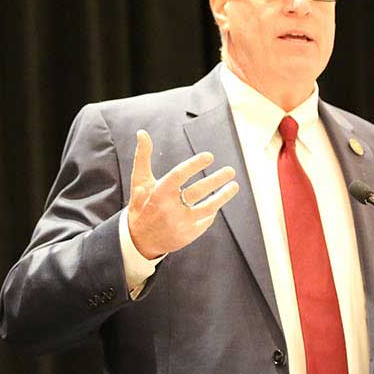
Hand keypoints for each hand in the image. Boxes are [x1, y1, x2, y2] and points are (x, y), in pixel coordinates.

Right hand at [127, 130, 238, 258]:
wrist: (139, 240)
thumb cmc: (142, 204)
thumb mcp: (139, 181)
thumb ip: (143, 156)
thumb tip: (142, 133)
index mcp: (158, 193)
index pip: (179, 175)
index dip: (195, 164)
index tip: (209, 156)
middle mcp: (170, 209)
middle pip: (198, 191)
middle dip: (216, 179)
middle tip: (230, 171)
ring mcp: (180, 223)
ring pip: (208, 208)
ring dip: (223, 196)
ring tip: (234, 186)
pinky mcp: (188, 234)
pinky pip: (206, 220)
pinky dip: (212, 210)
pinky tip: (217, 202)